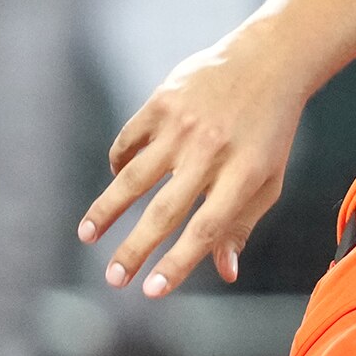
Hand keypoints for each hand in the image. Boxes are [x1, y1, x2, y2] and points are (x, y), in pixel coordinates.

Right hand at [79, 27, 310, 296]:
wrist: (267, 63)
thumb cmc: (269, 133)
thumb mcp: (267, 178)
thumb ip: (242, 223)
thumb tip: (226, 273)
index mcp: (244, 175)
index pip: (207, 229)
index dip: (179, 263)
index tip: (152, 291)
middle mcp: (211, 152)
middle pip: (166, 211)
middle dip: (135, 249)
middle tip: (112, 279)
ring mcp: (184, 125)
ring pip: (134, 177)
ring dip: (107, 210)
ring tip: (87, 236)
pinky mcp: (162, 101)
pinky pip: (129, 141)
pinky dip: (118, 164)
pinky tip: (115, 182)